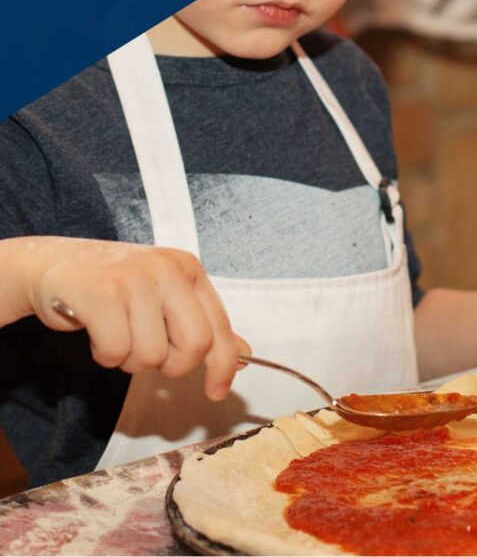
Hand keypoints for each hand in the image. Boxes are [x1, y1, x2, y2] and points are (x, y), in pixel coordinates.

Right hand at [14, 236, 247, 399]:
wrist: (52, 264)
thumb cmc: (112, 286)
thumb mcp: (163, 296)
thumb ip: (200, 322)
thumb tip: (244, 354)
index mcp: (188, 269)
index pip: (220, 326)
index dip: (223, 366)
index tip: (217, 392)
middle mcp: (166, 268)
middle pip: (195, 345)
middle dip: (172, 365)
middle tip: (148, 352)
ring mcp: (134, 277)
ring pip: (151, 355)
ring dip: (129, 359)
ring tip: (115, 333)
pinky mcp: (100, 291)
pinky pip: (116, 351)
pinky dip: (104, 355)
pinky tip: (95, 332)